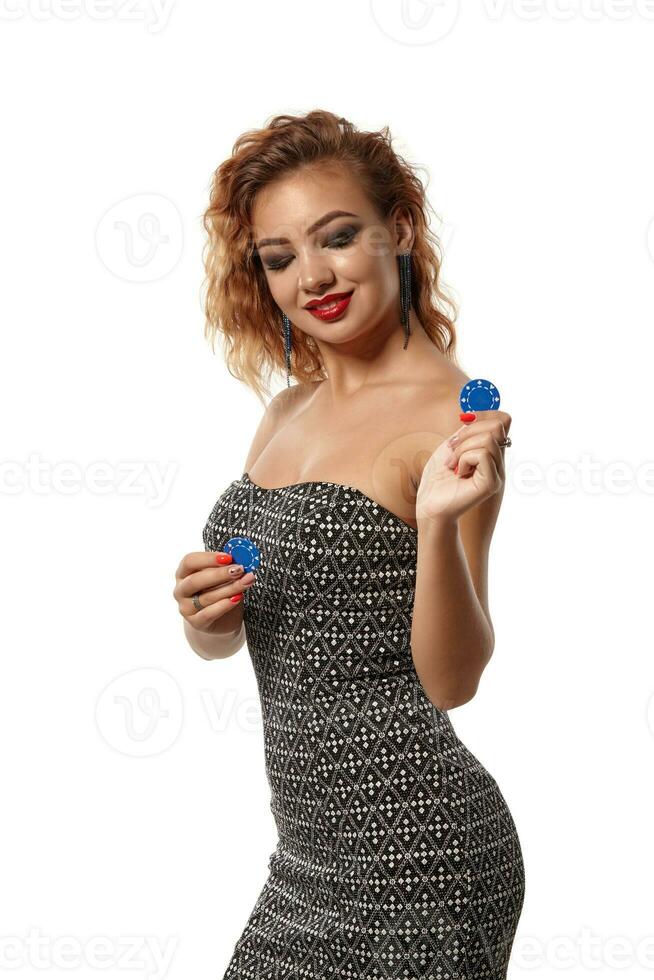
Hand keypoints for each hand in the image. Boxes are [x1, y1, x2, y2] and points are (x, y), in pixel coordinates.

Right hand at [173, 551, 255, 633]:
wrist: (221, 620)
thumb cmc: (220, 591)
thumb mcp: (222, 577)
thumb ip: (227, 567)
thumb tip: (242, 557)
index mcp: (184, 573)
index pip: (189, 561)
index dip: (208, 558)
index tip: (229, 557)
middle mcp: (181, 590)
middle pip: (196, 580)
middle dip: (219, 574)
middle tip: (239, 569)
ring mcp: (186, 607)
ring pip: (206, 597)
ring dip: (229, 588)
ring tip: (246, 582)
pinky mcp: (195, 622)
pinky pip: (208, 614)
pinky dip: (224, 605)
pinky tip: (237, 598)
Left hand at [415, 410, 511, 524]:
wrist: (429, 504)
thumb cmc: (437, 478)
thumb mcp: (452, 446)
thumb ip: (468, 431)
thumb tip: (475, 412)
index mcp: (491, 453)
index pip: (500, 422)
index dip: (481, 417)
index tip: (461, 425)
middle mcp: (498, 463)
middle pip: (496, 427)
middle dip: (468, 433)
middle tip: (452, 451)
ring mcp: (497, 474)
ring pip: (488, 440)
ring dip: (463, 448)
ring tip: (453, 465)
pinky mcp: (492, 483)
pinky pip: (482, 454)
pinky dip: (464, 459)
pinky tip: (457, 473)